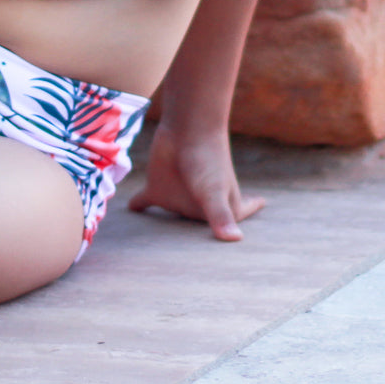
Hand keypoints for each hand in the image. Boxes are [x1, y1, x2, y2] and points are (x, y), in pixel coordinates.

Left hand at [128, 122, 264, 240]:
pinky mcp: (157, 186)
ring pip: (173, 216)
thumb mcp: (214, 191)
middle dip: (199, 237)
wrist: (186, 128)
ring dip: (168, 228)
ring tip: (163, 243)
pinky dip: (139, 205)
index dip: (241, 222)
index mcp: (219, 208)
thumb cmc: (207, 160)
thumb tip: (235, 239)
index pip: (235, 220)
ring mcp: (178, 196)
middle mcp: (199, 204)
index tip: (252, 219)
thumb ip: (220, 215)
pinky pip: (145, 201)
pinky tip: (132, 209)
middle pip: (199, 226)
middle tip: (196, 255)